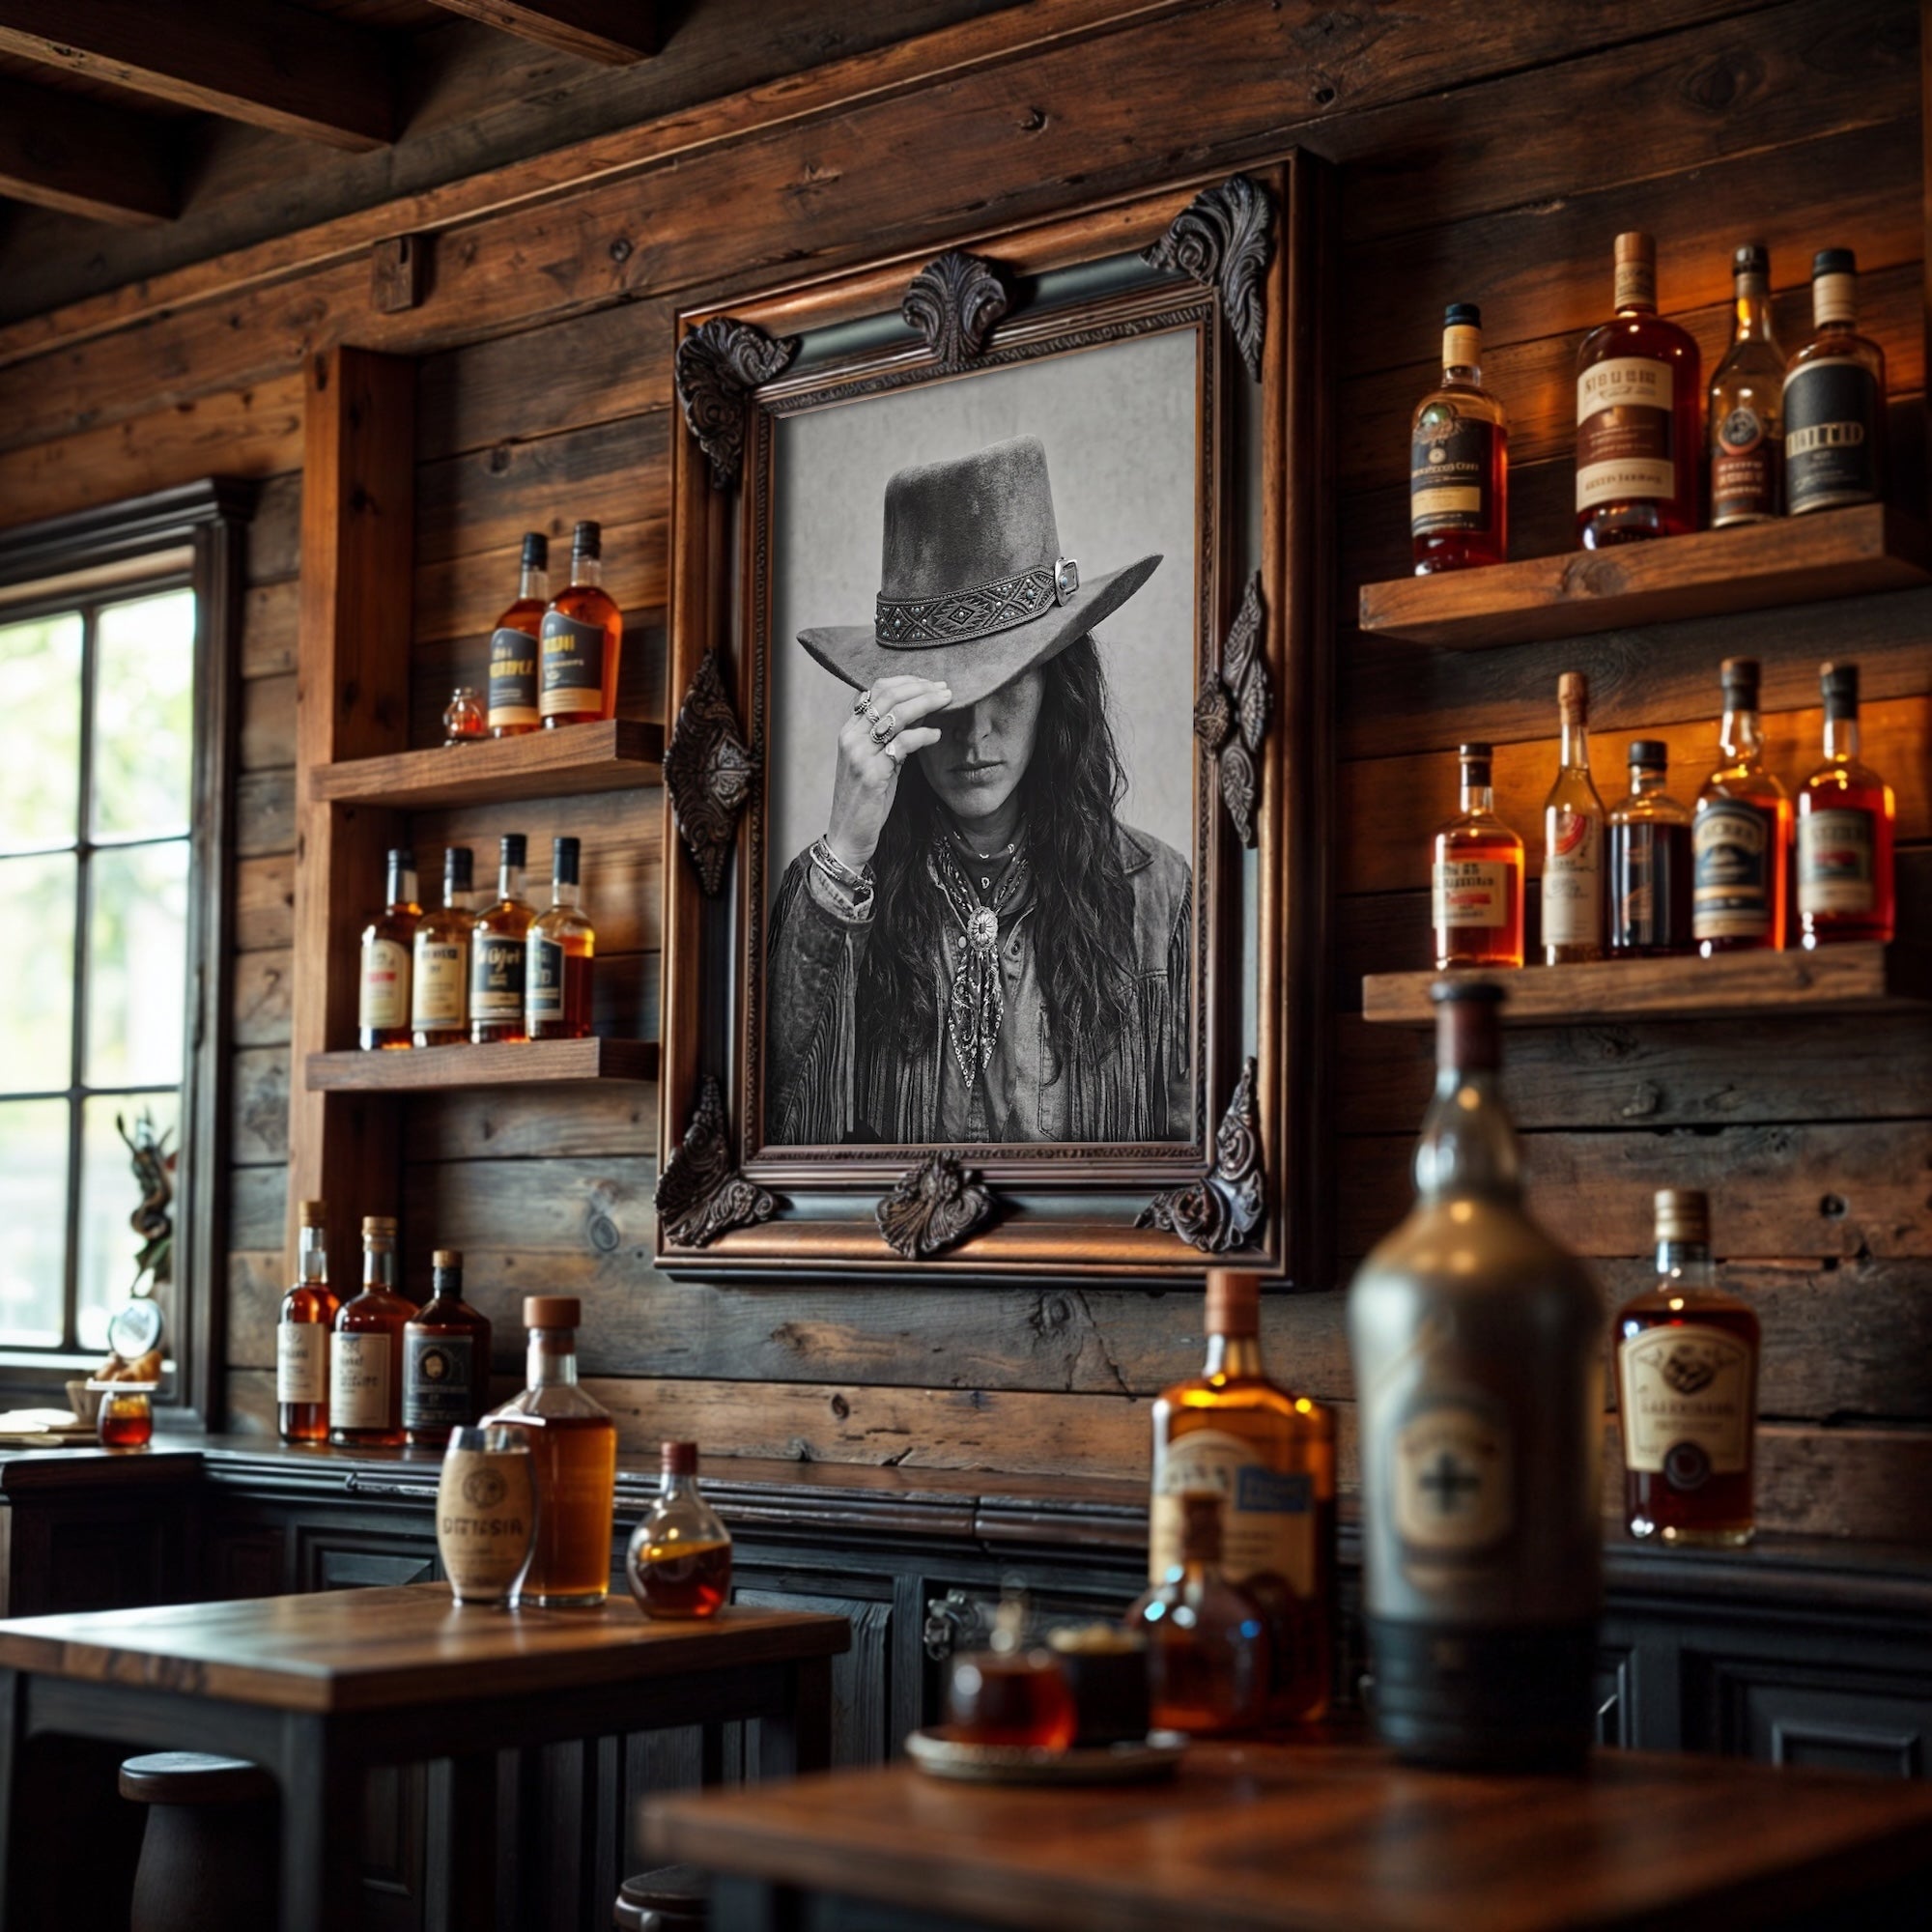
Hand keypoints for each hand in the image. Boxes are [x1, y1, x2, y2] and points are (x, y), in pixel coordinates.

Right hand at [825, 674, 950, 870]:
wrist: (849, 835)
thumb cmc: (867, 800)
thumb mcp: (877, 761)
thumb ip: (892, 736)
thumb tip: (921, 710)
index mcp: (849, 730)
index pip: (877, 689)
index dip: (907, 681)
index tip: (931, 684)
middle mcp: (851, 736)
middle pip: (888, 695)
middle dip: (921, 687)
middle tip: (945, 689)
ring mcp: (860, 754)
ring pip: (897, 714)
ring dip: (927, 702)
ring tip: (947, 701)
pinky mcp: (872, 773)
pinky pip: (903, 743)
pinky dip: (924, 735)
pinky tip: (937, 736)